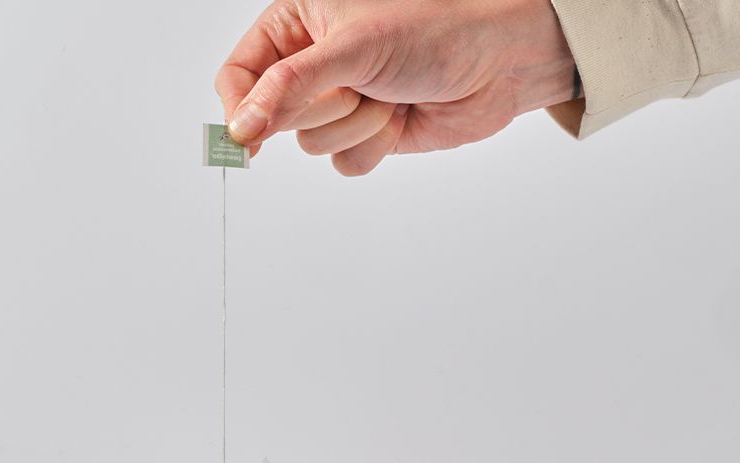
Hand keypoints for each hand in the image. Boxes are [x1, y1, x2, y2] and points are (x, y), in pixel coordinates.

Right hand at [215, 0, 577, 173]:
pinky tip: (400, 117)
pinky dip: (372, 146)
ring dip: (355, 125)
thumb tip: (241, 128)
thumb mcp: (352, 48)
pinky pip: (343, 163)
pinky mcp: (364, 134)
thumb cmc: (436, 28)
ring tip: (389, 93)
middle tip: (356, 85)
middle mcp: (314, 63)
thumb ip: (289, 88)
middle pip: (274, 115)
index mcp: (299, 22)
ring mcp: (339, 101)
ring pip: (311, 144)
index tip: (244, 136)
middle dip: (321, 108)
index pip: (239, 73)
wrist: (499, 61)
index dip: (239, 107)